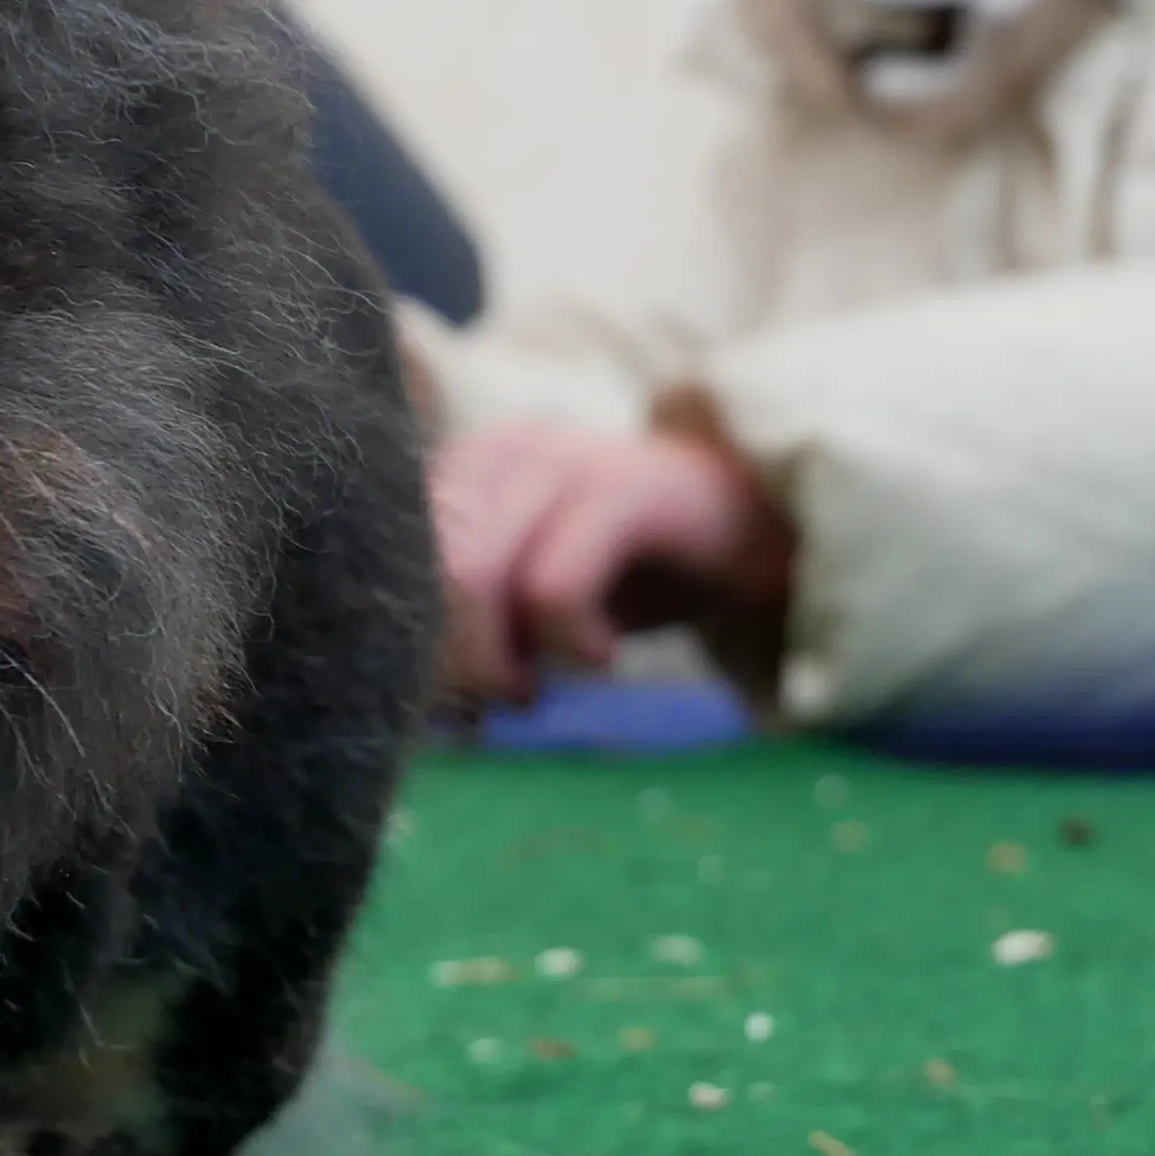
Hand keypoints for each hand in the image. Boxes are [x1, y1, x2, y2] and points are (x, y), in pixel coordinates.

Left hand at [430, 419, 794, 706]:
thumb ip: (471, 622)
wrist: (767, 527)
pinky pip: (553, 587)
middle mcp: (498, 451)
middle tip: (498, 701)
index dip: (406, 642)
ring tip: (537, 688)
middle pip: (420, 574)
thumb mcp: (533, 593)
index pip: (387, 560)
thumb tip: (408, 704)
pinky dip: (570, 643)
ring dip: (497, 661)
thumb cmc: (637, 570)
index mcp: (462, 470)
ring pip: (470, 577)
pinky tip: (602, 655)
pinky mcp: (622, 488)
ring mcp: (560, 460)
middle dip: (448, 659)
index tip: (447, 698)